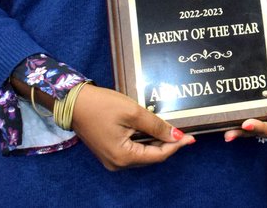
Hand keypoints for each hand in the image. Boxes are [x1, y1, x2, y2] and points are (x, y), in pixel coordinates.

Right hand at [70, 85, 193, 169]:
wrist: (74, 103)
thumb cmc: (102, 105)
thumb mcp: (133, 113)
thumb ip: (156, 126)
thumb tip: (177, 136)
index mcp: (123, 157)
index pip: (158, 155)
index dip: (176, 146)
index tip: (192, 136)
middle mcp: (117, 163)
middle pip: (151, 157)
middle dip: (168, 145)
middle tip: (184, 131)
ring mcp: (112, 159)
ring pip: (143, 154)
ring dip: (158, 143)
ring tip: (172, 129)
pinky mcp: (109, 151)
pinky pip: (133, 150)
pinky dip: (146, 141)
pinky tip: (154, 130)